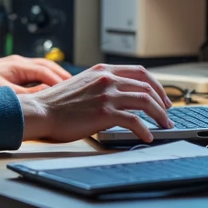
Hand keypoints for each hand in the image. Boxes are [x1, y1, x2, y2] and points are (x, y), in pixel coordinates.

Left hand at [0, 55, 70, 93]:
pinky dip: (44, 82)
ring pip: (42, 71)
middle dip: (64, 77)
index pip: (48, 71)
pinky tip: (48, 92)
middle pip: (48, 67)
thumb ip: (27, 94)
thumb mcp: (3, 93)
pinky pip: (33, 76)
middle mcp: (18, 63)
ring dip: (55, 79)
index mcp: (18, 65)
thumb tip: (48, 95)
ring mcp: (14, 67)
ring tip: (68, 90)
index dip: (63, 81)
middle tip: (79, 88)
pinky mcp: (9, 74)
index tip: (76, 90)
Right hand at [18, 63, 172, 145]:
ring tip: (164, 126)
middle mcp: (107, 79)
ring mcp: (107, 95)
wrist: (41, 111)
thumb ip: (101, 85)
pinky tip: (147, 137)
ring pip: (146, 101)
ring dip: (160, 116)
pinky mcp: (104, 113)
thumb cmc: (57, 103)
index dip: (156, 85)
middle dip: (163, 101)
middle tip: (167, 114)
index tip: (162, 97)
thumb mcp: (83, 84)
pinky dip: (145, 130)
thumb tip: (120, 97)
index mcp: (103, 70)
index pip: (140, 72)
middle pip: (147, 86)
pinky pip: (134, 121)